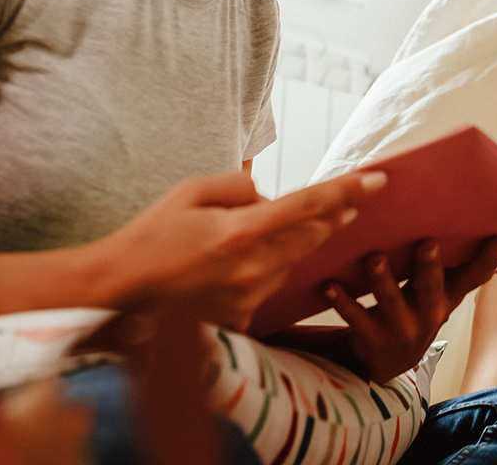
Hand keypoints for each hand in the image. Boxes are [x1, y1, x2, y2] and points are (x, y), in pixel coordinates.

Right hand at [91, 170, 386, 326]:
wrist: (118, 292)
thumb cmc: (151, 236)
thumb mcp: (191, 191)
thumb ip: (238, 186)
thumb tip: (270, 195)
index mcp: (239, 232)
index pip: (307, 206)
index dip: (346, 190)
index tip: (379, 179)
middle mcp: (250, 268)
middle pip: (311, 237)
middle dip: (333, 217)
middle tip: (351, 202)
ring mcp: (246, 298)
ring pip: (290, 263)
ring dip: (290, 246)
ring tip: (256, 235)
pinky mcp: (240, 319)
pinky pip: (268, 287)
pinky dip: (263, 271)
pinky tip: (233, 266)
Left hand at [324, 236, 496, 382]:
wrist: (388, 361)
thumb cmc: (414, 307)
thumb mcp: (436, 291)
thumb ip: (447, 263)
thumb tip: (456, 210)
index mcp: (448, 296)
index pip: (474, 277)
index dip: (488, 260)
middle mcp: (429, 314)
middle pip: (431, 288)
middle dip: (429, 267)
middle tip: (427, 243)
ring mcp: (401, 329)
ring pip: (390, 302)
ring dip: (382, 280)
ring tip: (375, 258)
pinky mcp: (372, 339)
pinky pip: (356, 318)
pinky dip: (342, 300)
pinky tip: (330, 284)